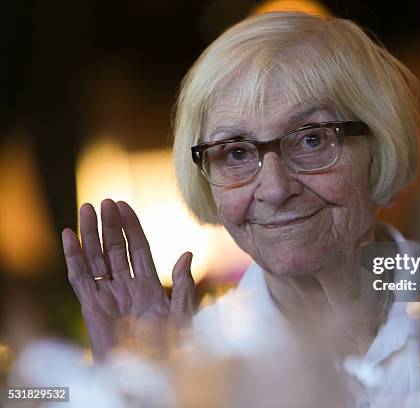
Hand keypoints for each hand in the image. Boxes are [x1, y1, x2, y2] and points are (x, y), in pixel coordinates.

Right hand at [62, 199, 194, 361]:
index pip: (138, 249)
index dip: (131, 228)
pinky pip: (80, 278)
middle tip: (105, 201)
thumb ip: (184, 285)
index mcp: (150, 287)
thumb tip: (186, 253)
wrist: (150, 376)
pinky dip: (74, 256)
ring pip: (97, 258)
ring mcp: (109, 296)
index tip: (125, 206)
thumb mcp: (182, 315)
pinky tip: (69, 235)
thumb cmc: (171, 352)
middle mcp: (127, 288)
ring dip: (90, 234)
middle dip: (110, 226)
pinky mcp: (92, 307)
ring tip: (86, 208)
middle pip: (116, 249)